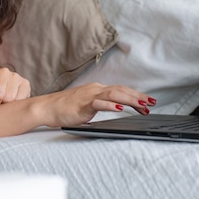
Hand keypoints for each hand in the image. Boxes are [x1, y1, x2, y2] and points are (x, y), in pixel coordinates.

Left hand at [0, 66, 30, 116]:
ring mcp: (16, 76)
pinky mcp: (25, 83)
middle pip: (0, 93)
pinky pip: (21, 98)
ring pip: (10, 97)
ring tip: (2, 105)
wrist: (1, 95)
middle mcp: (3, 71)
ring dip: (6, 105)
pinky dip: (16, 105)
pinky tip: (11, 104)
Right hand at [40, 82, 156, 127]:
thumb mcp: (87, 106)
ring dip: (130, 100)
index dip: (136, 95)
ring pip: (114, 94)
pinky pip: (99, 103)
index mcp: (97, 90)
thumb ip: (100, 105)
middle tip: (152, 103)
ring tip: (142, 106)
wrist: (47, 108)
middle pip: (121, 91)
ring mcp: (89, 96)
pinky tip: (120, 108)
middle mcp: (95, 90)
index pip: (121, 90)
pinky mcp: (82, 104)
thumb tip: (116, 109)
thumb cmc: (65, 108)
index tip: (148, 102)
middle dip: (138, 97)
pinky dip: (111, 105)